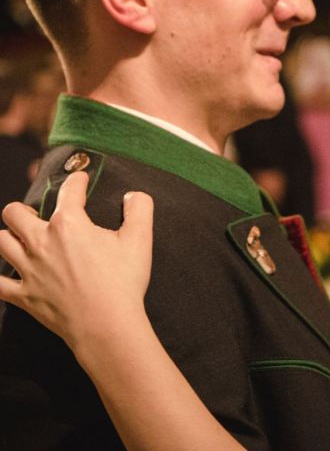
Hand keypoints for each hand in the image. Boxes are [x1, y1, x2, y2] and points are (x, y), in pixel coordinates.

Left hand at [0, 171, 153, 351]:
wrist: (106, 325)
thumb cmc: (123, 281)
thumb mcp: (140, 239)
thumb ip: (140, 209)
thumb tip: (134, 196)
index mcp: (69, 224)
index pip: (69, 190)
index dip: (77, 179)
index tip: (81, 179)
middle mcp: (41, 242)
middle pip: (14, 213)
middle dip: (25, 208)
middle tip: (39, 214)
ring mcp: (28, 270)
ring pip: (1, 242)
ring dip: (10, 235)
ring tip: (22, 237)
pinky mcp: (24, 296)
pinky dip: (1, 276)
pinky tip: (7, 273)